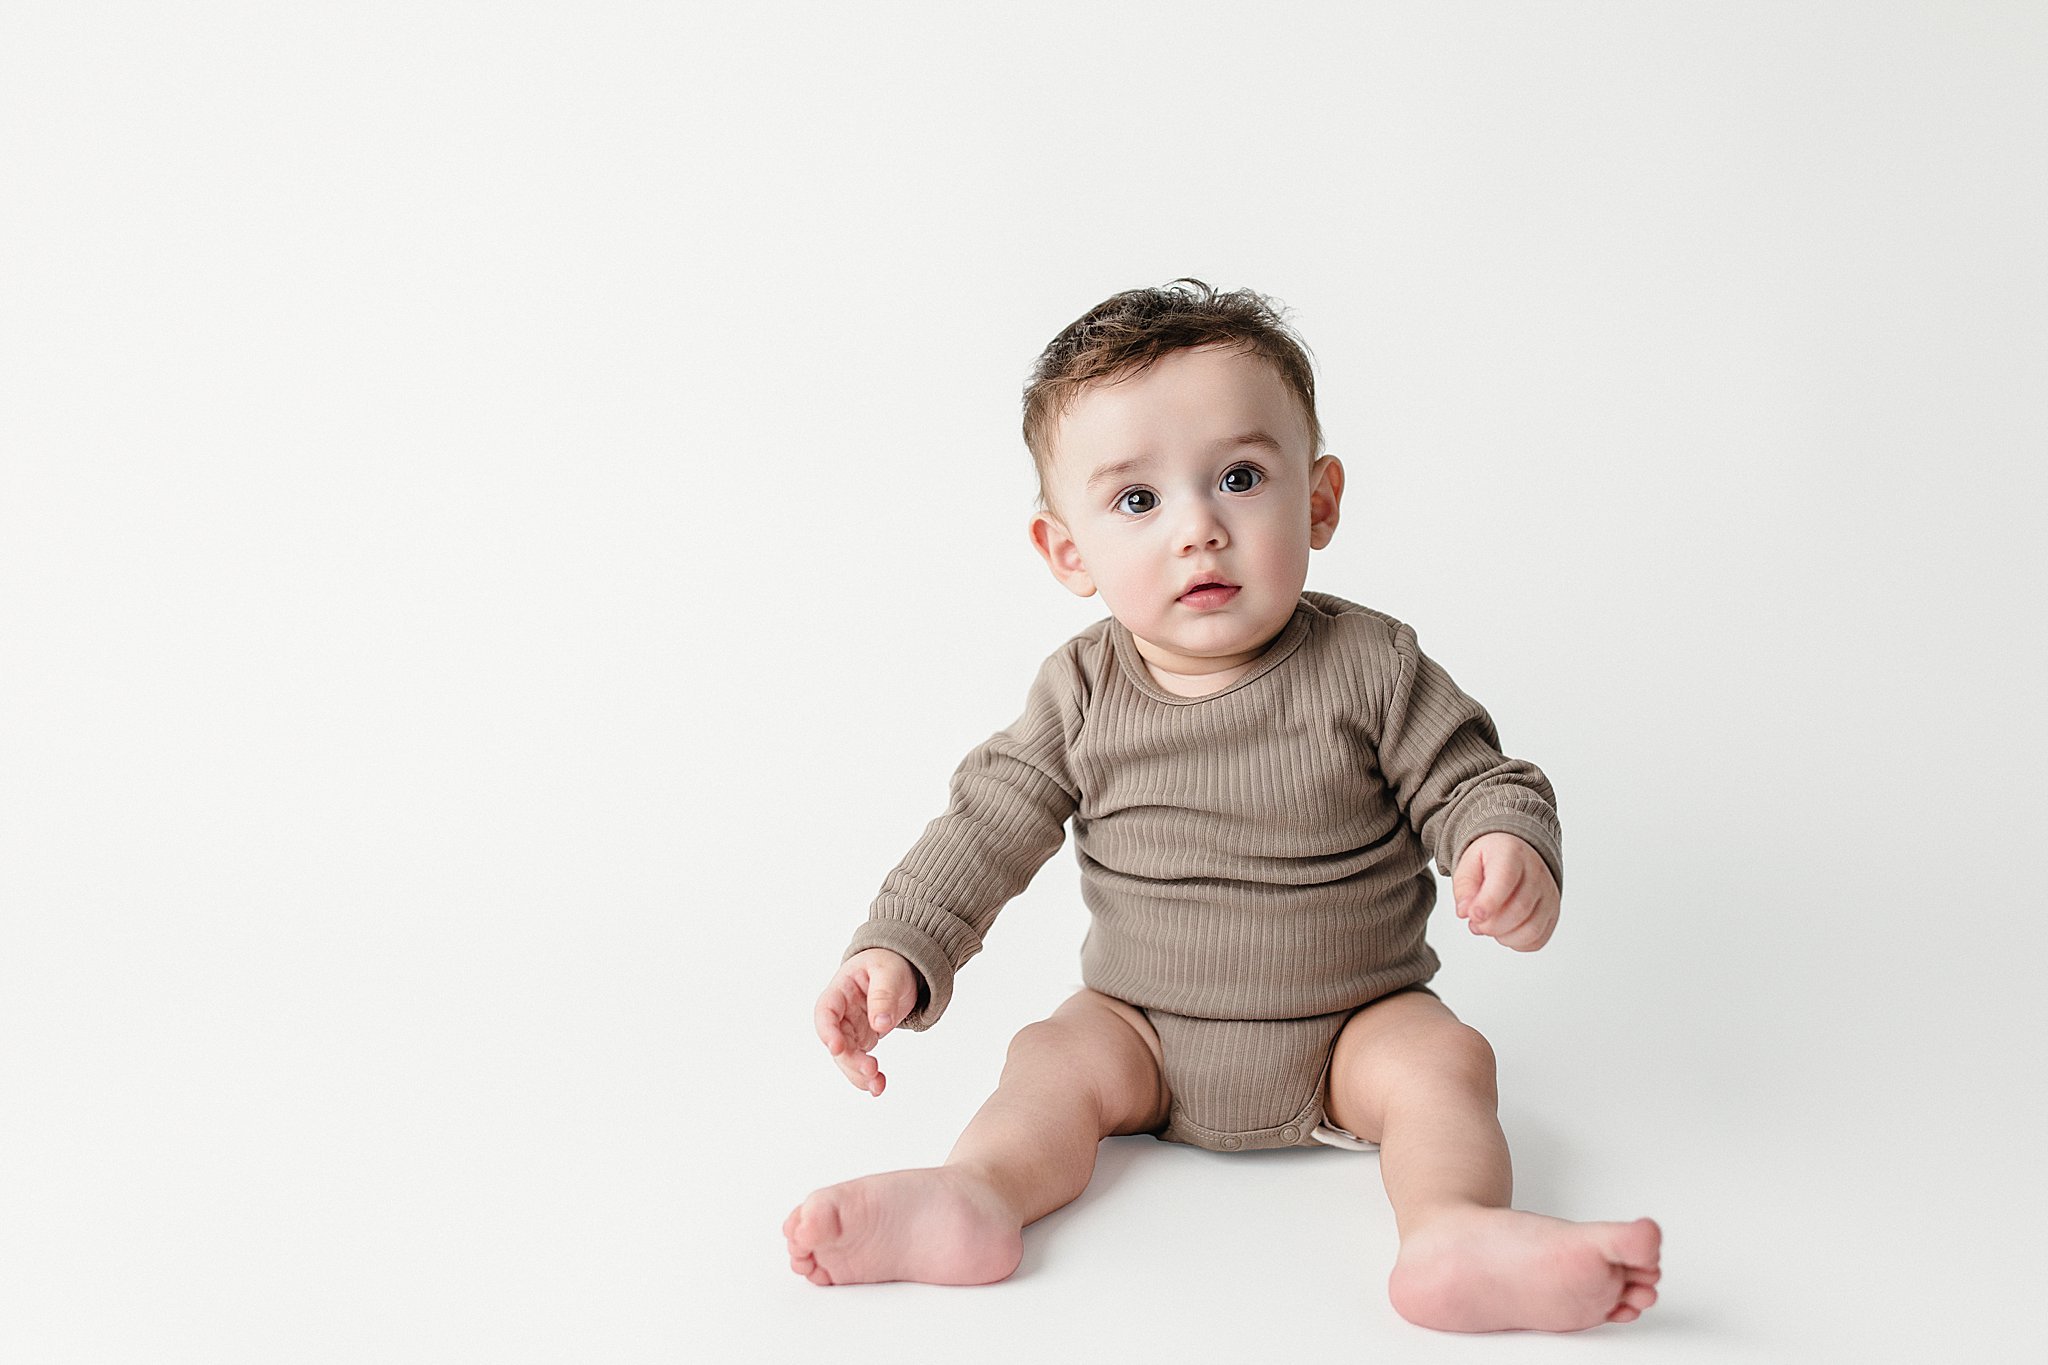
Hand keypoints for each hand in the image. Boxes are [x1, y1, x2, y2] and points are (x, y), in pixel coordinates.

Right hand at [813, 947, 919, 1095]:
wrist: (900, 968)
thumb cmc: (889, 964)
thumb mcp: (889, 972)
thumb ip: (883, 996)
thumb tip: (881, 1024)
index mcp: (841, 990)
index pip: (826, 1011)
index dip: (827, 1031)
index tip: (837, 1047)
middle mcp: (841, 1012)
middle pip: (837, 1040)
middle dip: (850, 1059)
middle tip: (870, 1069)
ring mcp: (851, 1028)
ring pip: (847, 1057)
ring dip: (858, 1073)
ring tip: (877, 1086)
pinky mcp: (863, 1039)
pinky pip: (860, 1060)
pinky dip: (868, 1075)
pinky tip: (878, 1086)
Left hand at [1451, 832, 1560, 951]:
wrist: (1516, 856)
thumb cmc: (1491, 861)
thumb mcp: (1468, 864)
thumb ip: (1464, 887)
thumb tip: (1465, 911)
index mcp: (1512, 853)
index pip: (1506, 879)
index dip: (1488, 902)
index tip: (1473, 916)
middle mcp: (1537, 873)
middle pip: (1519, 909)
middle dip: (1491, 924)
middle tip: (1475, 923)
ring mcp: (1549, 894)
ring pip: (1531, 929)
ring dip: (1503, 936)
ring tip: (1487, 927)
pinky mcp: (1552, 914)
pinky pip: (1538, 939)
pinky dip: (1516, 943)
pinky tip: (1503, 932)